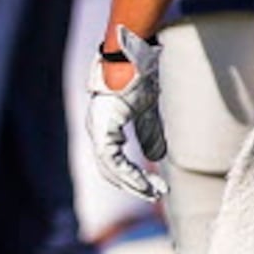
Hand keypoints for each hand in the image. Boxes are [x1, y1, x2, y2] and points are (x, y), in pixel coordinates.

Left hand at [85, 25, 165, 197]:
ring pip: (109, 169)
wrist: (132, 57)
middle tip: (154, 196)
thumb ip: (149, 134)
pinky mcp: (102, 127)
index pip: (114, 162)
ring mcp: (98, 129)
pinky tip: (144, 182)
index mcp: (105, 126)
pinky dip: (128, 173)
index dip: (132, 177)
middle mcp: (97, 130)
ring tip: (153, 192)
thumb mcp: (147, 111)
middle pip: (109, 170)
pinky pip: (112, 160)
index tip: (152, 188)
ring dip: (132, 183)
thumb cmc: (137, 77)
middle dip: (133, 185)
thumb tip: (156, 157)